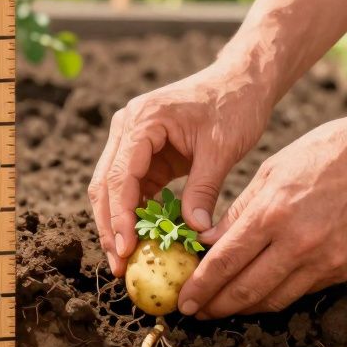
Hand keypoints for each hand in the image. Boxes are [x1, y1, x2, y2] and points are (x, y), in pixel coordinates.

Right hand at [88, 62, 273, 275]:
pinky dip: (134, 214)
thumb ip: (204, 189)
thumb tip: (194, 233)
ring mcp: (132, 139)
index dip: (119, 217)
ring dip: (117, 224)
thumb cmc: (234, 106)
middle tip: (118, 266)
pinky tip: (141, 240)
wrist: (241, 81)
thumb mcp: (221, 149)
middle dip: (110, 227)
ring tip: (125, 261)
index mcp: (143, 120)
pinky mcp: (143, 152)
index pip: (120, 176)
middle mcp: (127, 127)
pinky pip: (131, 188)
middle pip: (105, 185)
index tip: (125, 250)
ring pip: (112, 189)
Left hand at [177, 115, 346, 318]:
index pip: (225, 262)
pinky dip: (276, 296)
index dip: (200, 286)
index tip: (183, 300)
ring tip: (223, 307)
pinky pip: (301, 291)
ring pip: (274, 300)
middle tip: (195, 312)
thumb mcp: (273, 170)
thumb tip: (209, 242)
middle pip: (246, 291)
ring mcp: (325, 261)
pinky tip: (260, 293)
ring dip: (244, 308)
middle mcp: (298, 243)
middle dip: (215, 306)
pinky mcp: (345, 269)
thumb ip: (240, 211)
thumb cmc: (327, 151)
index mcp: (273, 213)